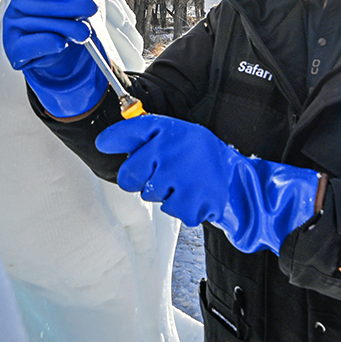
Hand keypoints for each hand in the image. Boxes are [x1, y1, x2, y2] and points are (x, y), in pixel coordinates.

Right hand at [2, 0, 106, 117]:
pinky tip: (61, 44)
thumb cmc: (66, 26)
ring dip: (67, 27)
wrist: (60, 59)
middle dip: (69, 6)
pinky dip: (49, 43)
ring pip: (41, 24)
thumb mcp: (71, 6)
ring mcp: (13, 31)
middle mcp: (16, 9)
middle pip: (40, 2)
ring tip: (85, 33)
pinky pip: (32, 45)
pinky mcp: (15, 53)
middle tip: (90, 10)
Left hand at [96, 114, 319, 253]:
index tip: (112, 149)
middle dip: (142, 179)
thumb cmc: (201, 154)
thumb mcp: (172, 133)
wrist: (238, 178)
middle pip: (130, 177)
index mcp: (167, 132)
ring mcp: (181, 178)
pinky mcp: (191, 202)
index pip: (129, 138)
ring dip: (163, 192)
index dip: (119, 149)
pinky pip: (170, 210)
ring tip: (184, 181)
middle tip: (164, 172)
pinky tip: (193, 194)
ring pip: (150, 194)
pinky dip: (180, 206)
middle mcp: (172, 152)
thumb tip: (102, 142)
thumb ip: (137, 133)